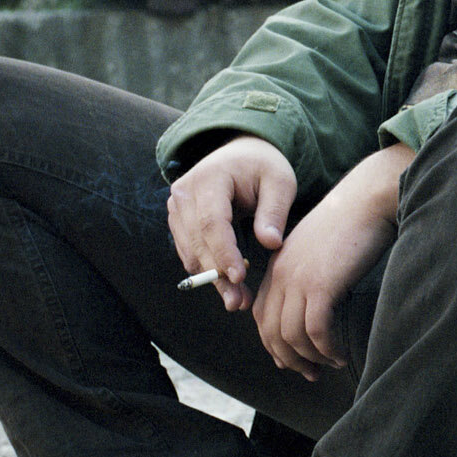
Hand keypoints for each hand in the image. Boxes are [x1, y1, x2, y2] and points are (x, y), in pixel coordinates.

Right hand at [166, 135, 296, 315]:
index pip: (212, 223)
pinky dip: (208, 270)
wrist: (240, 153)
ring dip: (212, 279)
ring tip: (239, 300)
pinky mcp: (178, 221)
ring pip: (190, 252)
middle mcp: (184, 194)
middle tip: (240, 302)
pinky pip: (190, 251)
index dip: (224, 253)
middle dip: (218, 276)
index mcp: (209, 179)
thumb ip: (274, 211)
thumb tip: (271, 243)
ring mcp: (176, 208)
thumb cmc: (263, 166)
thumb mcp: (280, 181)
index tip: (240, 277)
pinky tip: (229, 285)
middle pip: (198, 242)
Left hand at [252, 145, 413, 378]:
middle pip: (271, 331)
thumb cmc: (355, 219)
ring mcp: (298, 280)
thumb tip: (321, 301)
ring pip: (291, 337)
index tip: (294, 358)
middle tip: (311, 374)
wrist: (370, 198)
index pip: (262, 314)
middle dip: (289, 359)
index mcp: (279, 264)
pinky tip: (340, 353)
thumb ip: (312, 271)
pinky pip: (314, 331)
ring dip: (310, 358)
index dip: (274, 342)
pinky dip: (326, 349)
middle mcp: (281, 274)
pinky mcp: (320, 285)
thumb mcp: (321, 247)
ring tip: (332, 363)